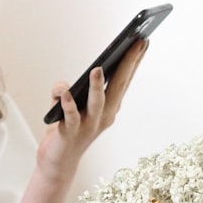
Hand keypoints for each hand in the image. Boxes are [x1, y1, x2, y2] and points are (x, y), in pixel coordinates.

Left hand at [36, 39, 147, 182]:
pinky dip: (69, 106)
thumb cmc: (67, 129)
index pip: (124, 80)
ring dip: (97, 86)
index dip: (134, 61)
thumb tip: (64, 87)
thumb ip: (65, 91)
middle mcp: (104, 115)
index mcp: (109, 107)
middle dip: (128, 64)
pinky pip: (71, 117)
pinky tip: (65, 94)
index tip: (143, 41)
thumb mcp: (67, 105)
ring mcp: (89, 125)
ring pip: (97, 103)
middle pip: (118, 87)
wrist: (59, 162)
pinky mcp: (70, 133)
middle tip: (136, 43)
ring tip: (98, 68)